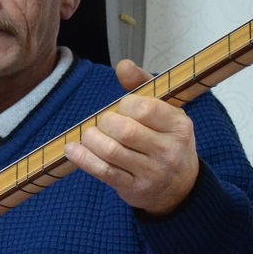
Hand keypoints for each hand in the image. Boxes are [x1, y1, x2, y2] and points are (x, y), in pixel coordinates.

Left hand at [64, 59, 200, 215]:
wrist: (179, 187)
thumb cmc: (166, 141)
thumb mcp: (165, 111)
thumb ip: (143, 85)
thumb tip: (123, 65)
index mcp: (179, 125)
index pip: (144, 108)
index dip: (124, 105)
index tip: (122, 108)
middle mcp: (168, 150)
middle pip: (124, 130)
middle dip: (104, 122)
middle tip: (103, 123)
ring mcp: (151, 172)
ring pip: (110, 151)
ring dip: (91, 139)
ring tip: (89, 135)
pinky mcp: (133, 188)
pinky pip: (102, 171)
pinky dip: (83, 158)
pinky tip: (72, 149)